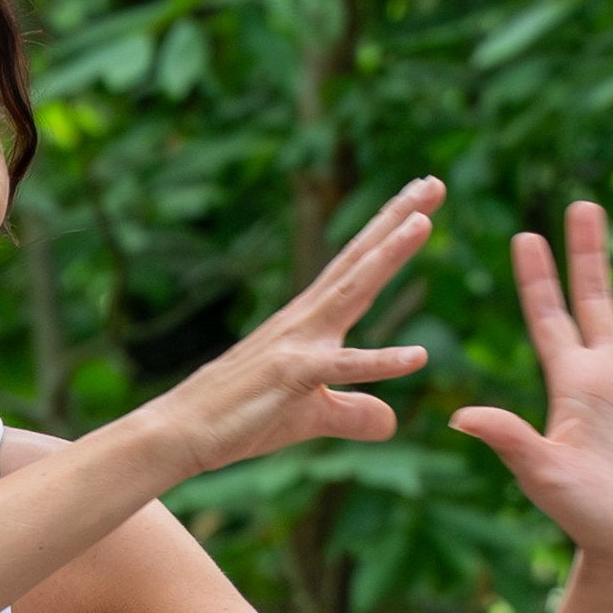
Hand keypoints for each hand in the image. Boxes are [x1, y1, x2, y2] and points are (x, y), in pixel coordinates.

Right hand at [148, 178, 440, 475]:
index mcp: (309, 323)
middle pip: (357, 263)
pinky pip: (342, 369)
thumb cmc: (238, 418)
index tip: (421, 200)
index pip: (355, 270)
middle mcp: (304, 321)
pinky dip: (380, 363)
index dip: (388, 234)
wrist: (180, 431)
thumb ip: (352, 414)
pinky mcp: (291, 378)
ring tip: (423, 220)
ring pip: (350, 292)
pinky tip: (419, 357)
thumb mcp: (308, 418)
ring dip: (387, 256)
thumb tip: (391, 423)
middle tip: (432, 181)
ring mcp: (296, 345)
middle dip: (395, 220)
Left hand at [454, 203, 612, 564]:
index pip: (549, 318)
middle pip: (596, 299)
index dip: (537, 278)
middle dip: (588, 254)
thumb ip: (509, 438)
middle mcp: (608, 373)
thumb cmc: (583, 517)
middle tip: (580, 205)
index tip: (523, 236)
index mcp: (570, 384)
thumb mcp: (543, 473)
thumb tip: (460, 418)